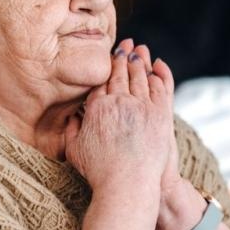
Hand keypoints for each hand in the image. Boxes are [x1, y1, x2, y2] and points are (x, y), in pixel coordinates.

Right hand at [65, 39, 175, 200]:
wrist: (127, 185)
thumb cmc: (99, 172)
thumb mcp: (74, 150)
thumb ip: (70, 129)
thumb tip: (70, 117)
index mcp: (97, 108)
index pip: (103, 80)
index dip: (107, 66)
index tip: (110, 56)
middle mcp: (119, 102)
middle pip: (121, 73)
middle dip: (124, 56)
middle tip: (126, 44)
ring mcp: (141, 107)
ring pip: (141, 77)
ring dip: (141, 61)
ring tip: (141, 51)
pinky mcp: (160, 114)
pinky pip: (159, 88)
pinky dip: (159, 75)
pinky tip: (157, 68)